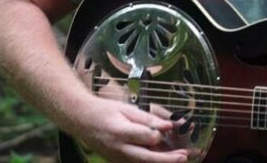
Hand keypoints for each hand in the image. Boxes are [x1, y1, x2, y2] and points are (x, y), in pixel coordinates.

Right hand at [71, 95, 188, 162]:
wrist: (82, 120)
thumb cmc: (105, 111)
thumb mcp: (127, 109)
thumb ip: (148, 119)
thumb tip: (168, 125)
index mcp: (120, 131)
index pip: (145, 137)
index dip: (159, 134)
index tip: (170, 128)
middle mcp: (118, 149)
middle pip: (146, 158)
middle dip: (167, 159)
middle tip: (184, 155)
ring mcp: (116, 158)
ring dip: (162, 162)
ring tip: (180, 158)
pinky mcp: (117, 162)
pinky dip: (151, 161)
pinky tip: (164, 157)